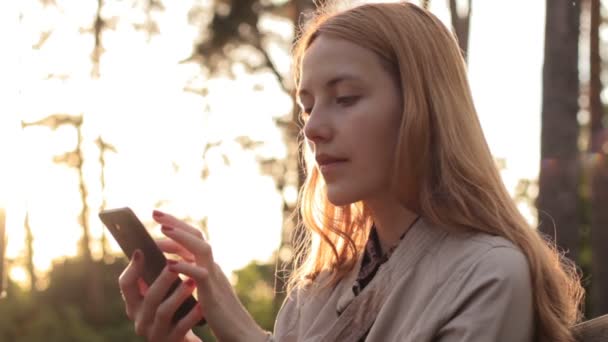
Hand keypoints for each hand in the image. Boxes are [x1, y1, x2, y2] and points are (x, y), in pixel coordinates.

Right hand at [118, 248, 203, 341]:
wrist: (179, 341)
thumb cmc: (171, 312)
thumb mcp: (159, 296)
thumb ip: (155, 277)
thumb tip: (160, 243)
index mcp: (135, 304)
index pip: (126, 284)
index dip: (132, 268)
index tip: (141, 251)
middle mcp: (141, 319)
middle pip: (149, 297)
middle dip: (162, 279)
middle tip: (174, 264)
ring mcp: (155, 333)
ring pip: (163, 312)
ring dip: (177, 295)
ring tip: (192, 282)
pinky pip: (181, 328)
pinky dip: (191, 315)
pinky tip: (201, 304)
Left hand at [153, 210, 268, 341]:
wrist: (240, 334)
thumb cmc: (218, 315)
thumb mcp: (200, 290)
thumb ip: (190, 274)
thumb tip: (167, 262)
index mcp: (207, 266)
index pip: (193, 239)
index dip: (176, 226)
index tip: (158, 218)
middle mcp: (212, 267)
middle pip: (197, 237)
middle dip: (176, 223)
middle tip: (155, 214)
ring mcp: (214, 279)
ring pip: (202, 249)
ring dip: (181, 238)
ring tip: (162, 231)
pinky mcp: (213, 296)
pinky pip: (201, 276)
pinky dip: (185, 268)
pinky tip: (169, 265)